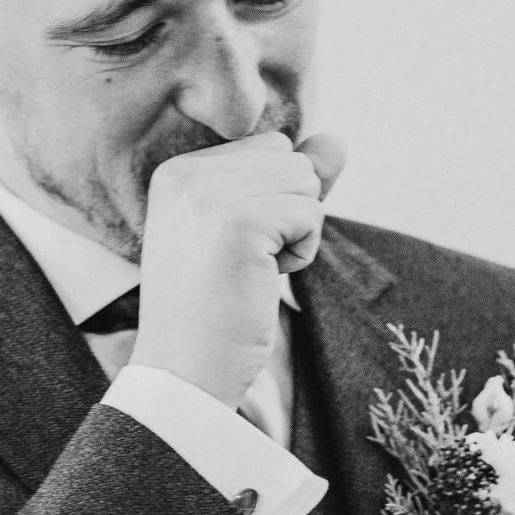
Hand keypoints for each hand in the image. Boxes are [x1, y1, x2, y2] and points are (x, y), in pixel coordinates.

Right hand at [131, 130, 345, 409]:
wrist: (183, 374)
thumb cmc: (215, 313)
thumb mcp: (250, 235)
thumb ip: (289, 183)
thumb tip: (337, 141)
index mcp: (177, 172)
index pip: (269, 148)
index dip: (272, 203)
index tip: (231, 250)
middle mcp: (186, 173)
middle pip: (292, 161)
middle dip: (288, 216)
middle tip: (243, 266)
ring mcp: (209, 195)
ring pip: (305, 184)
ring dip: (296, 235)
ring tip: (250, 274)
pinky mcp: (240, 221)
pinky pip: (310, 214)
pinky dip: (301, 254)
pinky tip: (261, 282)